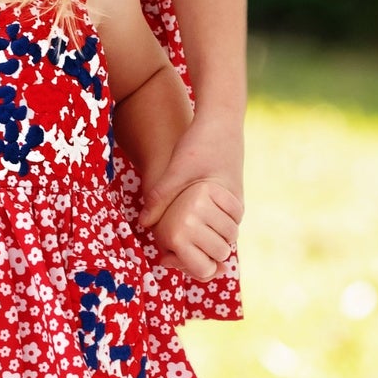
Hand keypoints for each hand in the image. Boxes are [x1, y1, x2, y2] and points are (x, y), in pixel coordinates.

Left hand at [137, 109, 243, 282]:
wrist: (222, 116)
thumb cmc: (202, 142)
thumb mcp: (179, 168)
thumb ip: (162, 194)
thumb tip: (143, 223)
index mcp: (228, 206)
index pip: (218, 247)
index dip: (197, 260)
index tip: (170, 260)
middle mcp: (235, 207)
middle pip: (219, 245)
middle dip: (196, 254)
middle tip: (167, 258)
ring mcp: (232, 200)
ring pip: (218, 233)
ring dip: (198, 241)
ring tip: (170, 247)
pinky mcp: (225, 192)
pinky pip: (215, 220)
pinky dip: (200, 227)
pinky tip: (178, 226)